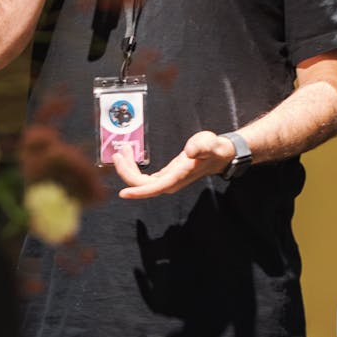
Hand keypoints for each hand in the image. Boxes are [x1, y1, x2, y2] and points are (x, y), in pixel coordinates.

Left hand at [113, 131, 235, 197]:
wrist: (219, 155)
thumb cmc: (214, 149)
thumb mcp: (209, 143)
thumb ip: (201, 146)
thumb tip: (190, 151)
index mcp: (177, 177)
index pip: (153, 188)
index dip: (137, 191)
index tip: (123, 193)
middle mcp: (170, 182)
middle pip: (142, 185)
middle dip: (126, 172)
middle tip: (117, 153)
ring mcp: (166, 180)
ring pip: (141, 181)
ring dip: (128, 168)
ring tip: (122, 150)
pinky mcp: (164, 176)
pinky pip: (144, 177)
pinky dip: (134, 167)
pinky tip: (130, 155)